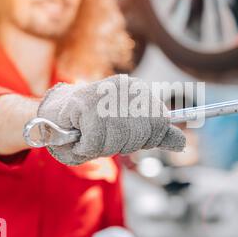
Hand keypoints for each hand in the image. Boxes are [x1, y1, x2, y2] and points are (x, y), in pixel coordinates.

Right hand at [37, 75, 185, 164]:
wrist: (54, 117)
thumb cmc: (93, 127)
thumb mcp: (132, 133)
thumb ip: (156, 136)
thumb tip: (183, 142)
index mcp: (139, 91)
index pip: (160, 121)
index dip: (147, 137)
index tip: (130, 136)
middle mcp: (125, 87)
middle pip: (140, 135)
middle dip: (121, 145)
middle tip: (104, 136)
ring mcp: (104, 94)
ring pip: (117, 141)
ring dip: (101, 147)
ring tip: (89, 135)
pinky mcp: (84, 106)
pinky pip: (94, 144)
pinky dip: (85, 149)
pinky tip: (78, 136)